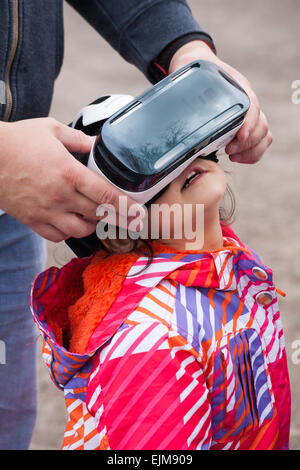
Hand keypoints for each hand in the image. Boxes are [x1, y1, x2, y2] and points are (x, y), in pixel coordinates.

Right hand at [0, 118, 139, 241]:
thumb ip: (80, 140)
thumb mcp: (53, 130)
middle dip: (114, 217)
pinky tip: (72, 223)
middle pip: (97, 214)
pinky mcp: (33, 220)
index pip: (106, 195)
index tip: (138, 212)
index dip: (127, 206)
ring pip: (80, 229)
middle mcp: (60, 195)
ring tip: (95, 215)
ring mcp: (46, 211)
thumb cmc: (18, 140)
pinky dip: (69, 233)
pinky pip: (58, 236)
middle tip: (123, 216)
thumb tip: (98, 145)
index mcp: (69, 172)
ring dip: (92, 224)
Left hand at [169, 41, 272, 163]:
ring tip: (232, 156)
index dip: (248, 124)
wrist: (203, 63)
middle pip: (261, 125)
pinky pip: (259, 141)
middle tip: (228, 151)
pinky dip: (252, 153)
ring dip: (251, 150)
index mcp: (237, 87)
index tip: (239, 138)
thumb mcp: (189, 75)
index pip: (252, 107)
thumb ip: (183, 89)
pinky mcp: (246, 125)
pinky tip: (236, 157)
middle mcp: (247, 101)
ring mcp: (249, 114)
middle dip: (247, 143)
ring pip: (264, 135)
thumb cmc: (196, 71)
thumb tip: (167, 107)